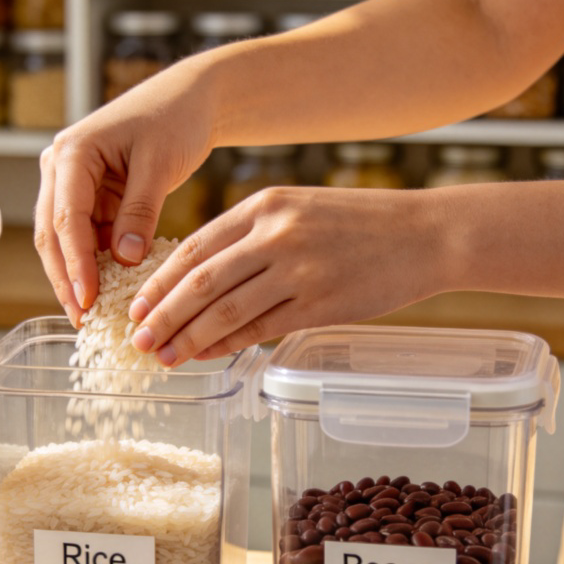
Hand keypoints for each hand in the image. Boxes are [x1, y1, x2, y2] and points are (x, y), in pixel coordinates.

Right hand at [34, 56, 216, 326]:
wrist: (189, 100)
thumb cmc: (174, 118)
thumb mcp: (159, 165)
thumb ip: (140, 213)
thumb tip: (124, 260)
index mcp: (72, 153)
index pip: (66, 219)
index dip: (75, 264)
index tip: (87, 300)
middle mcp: (60, 168)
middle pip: (53, 234)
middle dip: (65, 278)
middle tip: (81, 318)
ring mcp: (71, 184)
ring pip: (64, 240)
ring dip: (75, 276)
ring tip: (89, 314)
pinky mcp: (89, 197)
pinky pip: (86, 237)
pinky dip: (94, 264)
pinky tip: (105, 291)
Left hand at [127, 185, 450, 365]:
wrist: (427, 234)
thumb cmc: (359, 225)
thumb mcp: (298, 210)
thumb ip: (250, 240)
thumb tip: (200, 287)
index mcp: (264, 205)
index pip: (195, 247)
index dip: (161, 281)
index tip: (137, 306)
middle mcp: (277, 233)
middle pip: (202, 280)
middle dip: (163, 314)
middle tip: (138, 340)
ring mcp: (299, 268)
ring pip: (226, 309)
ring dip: (189, 338)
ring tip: (163, 358)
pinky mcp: (321, 302)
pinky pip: (261, 328)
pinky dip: (228, 345)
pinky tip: (206, 356)